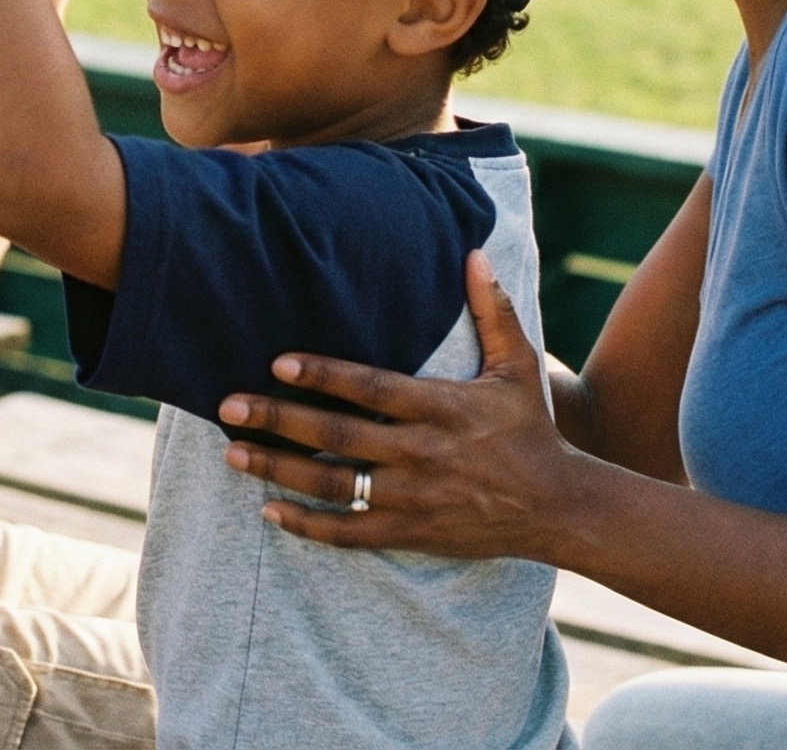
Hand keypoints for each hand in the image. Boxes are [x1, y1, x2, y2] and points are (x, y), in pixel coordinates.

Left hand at [215, 252, 587, 561]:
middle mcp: (423, 453)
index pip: (372, 387)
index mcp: (442, 407)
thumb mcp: (519, 366)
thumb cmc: (531, 429)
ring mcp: (414, 498)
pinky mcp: (412, 533)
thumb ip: (493, 309)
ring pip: (335, 486)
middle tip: (228, 407)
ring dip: (279, 471)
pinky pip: (350, 533)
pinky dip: (308, 525)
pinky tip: (269, 511)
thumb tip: (472, 252)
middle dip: (280, 422)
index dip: (324, 375)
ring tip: (232, 454)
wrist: (558, 507)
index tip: (278, 362)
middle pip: (339, 437)